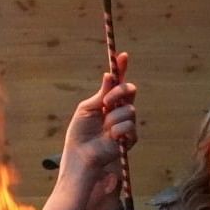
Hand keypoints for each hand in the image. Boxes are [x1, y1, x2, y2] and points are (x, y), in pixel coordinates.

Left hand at [58, 52, 135, 179]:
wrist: (80, 153)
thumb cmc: (80, 133)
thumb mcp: (87, 108)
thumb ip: (101, 93)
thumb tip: (109, 75)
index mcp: (107, 101)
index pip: (118, 82)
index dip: (122, 68)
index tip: (123, 55)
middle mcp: (118, 110)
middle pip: (129, 90)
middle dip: (119, 92)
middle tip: (106, 101)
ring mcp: (125, 122)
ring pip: (129, 109)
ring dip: (113, 117)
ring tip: (103, 127)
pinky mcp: (130, 137)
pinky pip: (129, 125)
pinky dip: (117, 129)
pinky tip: (110, 136)